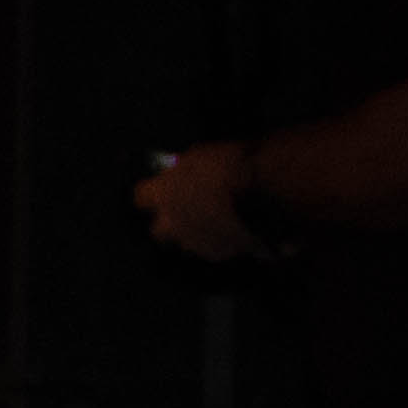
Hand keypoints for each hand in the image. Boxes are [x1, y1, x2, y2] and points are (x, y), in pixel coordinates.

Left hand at [136, 140, 263, 262]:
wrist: (266, 195)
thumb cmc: (234, 166)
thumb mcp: (206, 154)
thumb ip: (189, 165)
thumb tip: (186, 165)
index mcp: (162, 193)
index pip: (141, 196)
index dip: (154, 191)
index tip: (164, 185)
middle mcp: (171, 222)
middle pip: (159, 229)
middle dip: (170, 221)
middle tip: (188, 209)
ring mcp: (193, 241)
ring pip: (188, 242)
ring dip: (198, 232)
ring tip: (220, 219)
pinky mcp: (218, 254)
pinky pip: (214, 249)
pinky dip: (223, 241)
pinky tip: (239, 229)